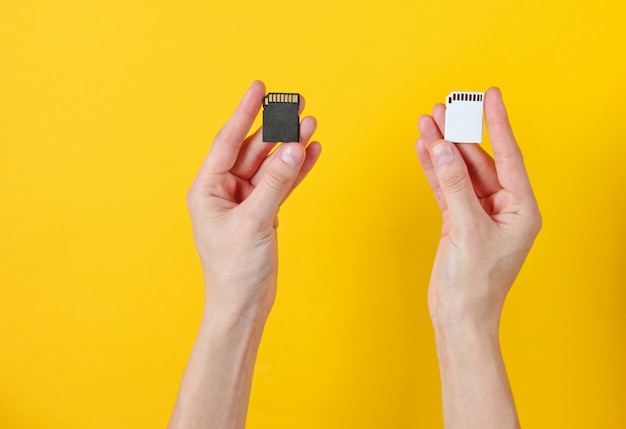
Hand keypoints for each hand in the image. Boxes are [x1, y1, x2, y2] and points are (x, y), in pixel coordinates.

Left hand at [187, 80, 321, 322]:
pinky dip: (296, 171)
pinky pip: (280, 184)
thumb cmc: (235, 270)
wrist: (243, 306)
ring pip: (270, 166)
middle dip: (276, 130)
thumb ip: (276, 183)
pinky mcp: (263, 214)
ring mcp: (245, 202)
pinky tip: (311, 153)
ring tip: (311, 125)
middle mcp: (224, 191)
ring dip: (290, 148)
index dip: (244, 113)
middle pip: (253, 150)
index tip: (260, 88)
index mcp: (208, 189)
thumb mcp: (255, 222)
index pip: (228, 141)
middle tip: (298, 105)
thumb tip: (295, 148)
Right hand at [416, 87, 540, 329]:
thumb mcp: (466, 229)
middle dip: (459, 134)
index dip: (497, 123)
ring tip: (426, 122)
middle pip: (479, 160)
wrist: (459, 317)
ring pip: (459, 171)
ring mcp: (479, 213)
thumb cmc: (474, 284)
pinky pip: (446, 187)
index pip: (508, 156)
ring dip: (443, 148)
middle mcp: (503, 207)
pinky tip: (424, 149)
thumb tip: (442, 148)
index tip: (490, 95)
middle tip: (442, 107)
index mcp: (521, 208)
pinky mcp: (459, 221)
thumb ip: (453, 185)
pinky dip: (434, 170)